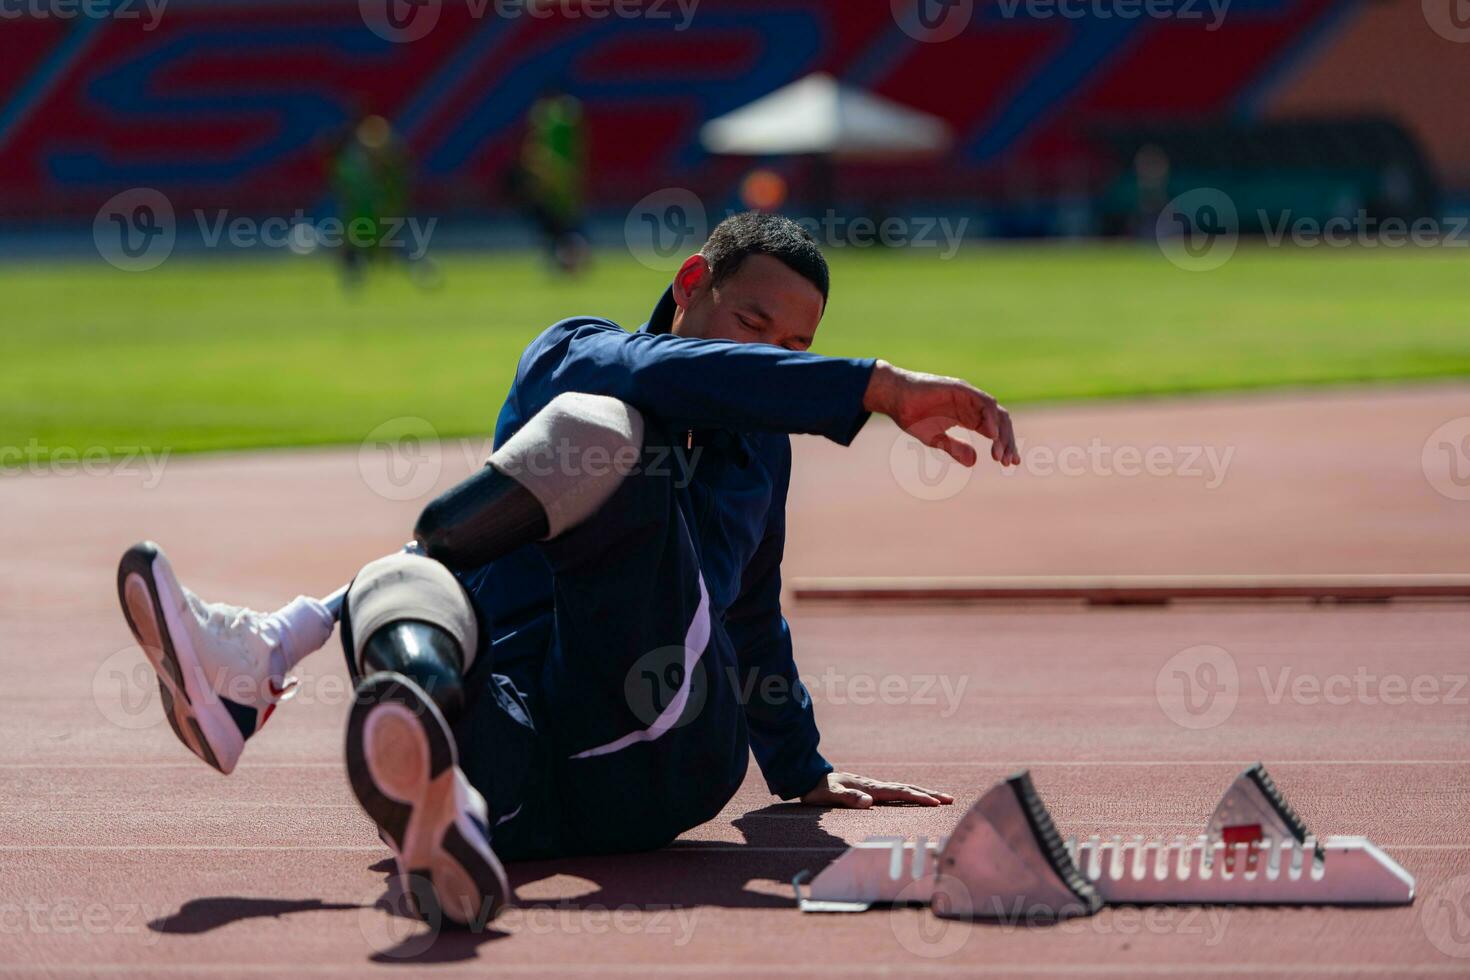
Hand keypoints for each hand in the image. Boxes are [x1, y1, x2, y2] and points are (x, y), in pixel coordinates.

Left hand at [800, 771, 954, 807]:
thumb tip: (870, 802)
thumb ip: (847, 798)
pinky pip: (895, 793)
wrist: (807, 778)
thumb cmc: (818, 789)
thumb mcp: (829, 795)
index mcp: (869, 787)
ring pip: (903, 789)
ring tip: (940, 798)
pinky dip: (909, 794)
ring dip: (922, 793)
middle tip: (950, 799)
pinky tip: (914, 798)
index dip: (917, 798)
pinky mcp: (869, 790)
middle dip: (929, 794)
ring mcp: (873, 787)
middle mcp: (874, 786)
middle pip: (907, 789)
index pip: (898, 792)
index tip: (935, 803)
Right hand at [863, 360, 1019, 467]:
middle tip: (1009, 462)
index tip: (1010, 463)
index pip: (995, 430)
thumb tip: (974, 462)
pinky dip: (990, 418)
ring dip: (1001, 434)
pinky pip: (983, 403)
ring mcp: (969, 396)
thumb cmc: (912, 416)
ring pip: (996, 413)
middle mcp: (973, 406)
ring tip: (999, 454)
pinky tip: (992, 435)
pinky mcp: (961, 389)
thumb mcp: (936, 439)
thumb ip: (955, 448)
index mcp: (969, 417)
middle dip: (1007, 442)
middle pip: (1001, 423)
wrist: (895, 398)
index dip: (1005, 445)